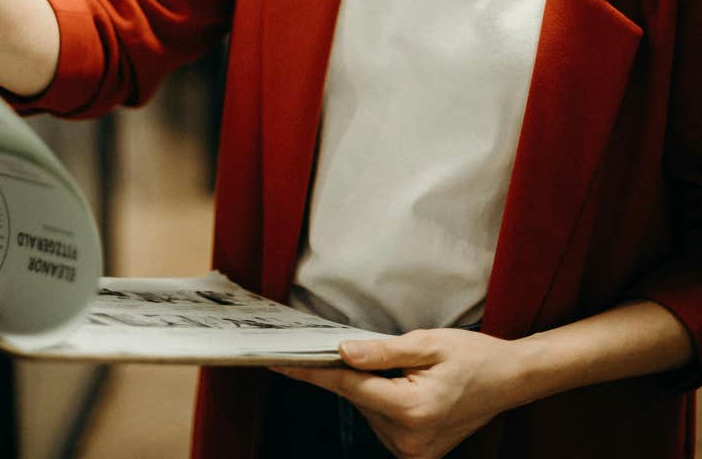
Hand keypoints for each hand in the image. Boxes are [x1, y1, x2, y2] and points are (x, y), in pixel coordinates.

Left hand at [272, 328, 522, 458]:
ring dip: (374, 387)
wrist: (509, 381)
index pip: (348, 386)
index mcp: (411, 409)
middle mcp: (408, 439)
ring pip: (368, 410)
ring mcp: (413, 452)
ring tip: (408, 370)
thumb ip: (382, 351)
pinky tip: (408, 386)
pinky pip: (382, 421)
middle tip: (376, 348)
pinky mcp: (416, 454)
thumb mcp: (428, 343)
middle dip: (357, 371)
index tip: (281, 362)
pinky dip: (384, 400)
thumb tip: (342, 353)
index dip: (313, 372)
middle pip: (358, 397)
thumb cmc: (472, 356)